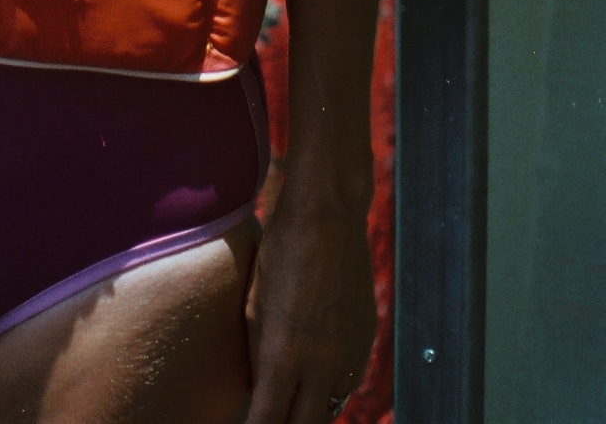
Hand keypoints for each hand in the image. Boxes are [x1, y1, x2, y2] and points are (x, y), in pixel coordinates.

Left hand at [244, 187, 374, 422]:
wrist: (327, 218)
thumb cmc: (280, 255)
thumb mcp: (255, 305)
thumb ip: (259, 355)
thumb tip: (261, 390)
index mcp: (286, 354)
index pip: (269, 419)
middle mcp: (322, 362)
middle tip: (271, 419)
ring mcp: (350, 353)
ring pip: (332, 406)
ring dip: (312, 411)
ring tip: (292, 405)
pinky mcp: (367, 339)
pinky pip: (350, 381)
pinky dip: (332, 387)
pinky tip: (316, 379)